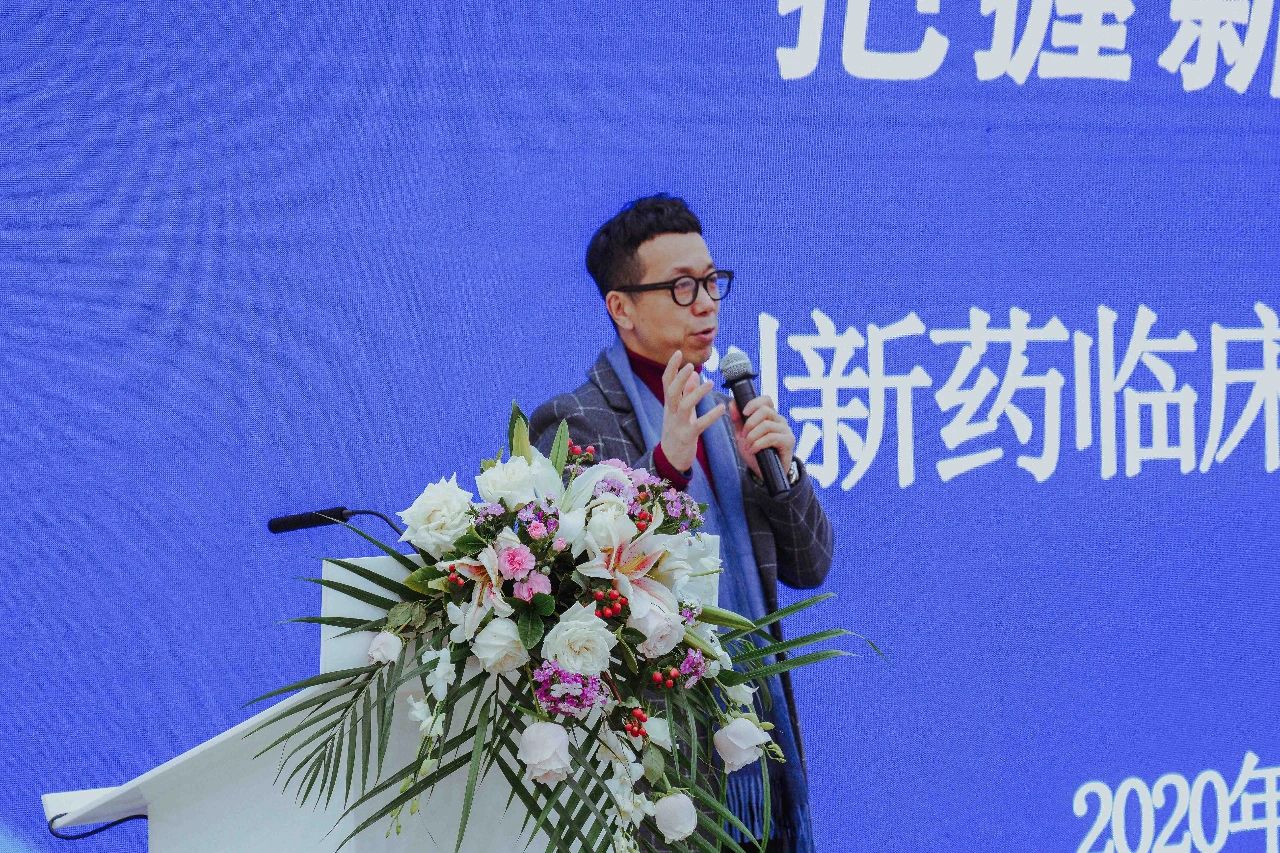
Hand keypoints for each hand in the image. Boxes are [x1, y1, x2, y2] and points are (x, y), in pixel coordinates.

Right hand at [658, 350, 725, 472]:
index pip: (666, 382)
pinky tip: (722, 409)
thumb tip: (693, 375)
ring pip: (684, 405)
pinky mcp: (687, 436)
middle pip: (671, 391)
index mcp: (669, 404)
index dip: (671, 367)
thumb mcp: (680, 410)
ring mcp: (678, 424)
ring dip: (697, 393)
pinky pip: (699, 424)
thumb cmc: (676, 431)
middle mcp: (671, 412)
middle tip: (691, 366)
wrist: (670, 458)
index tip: (678, 353)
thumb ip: (686, 392)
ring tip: (711, 382)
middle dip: (679, 378)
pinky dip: (711, 416)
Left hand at [730, 395, 795, 479]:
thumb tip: (732, 403)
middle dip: (749, 423)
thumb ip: (737, 420)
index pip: (766, 399)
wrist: (765, 473)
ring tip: (748, 446)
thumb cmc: (755, 452)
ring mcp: (786, 430)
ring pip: (766, 425)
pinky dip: (758, 444)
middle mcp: (780, 420)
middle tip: (743, 436)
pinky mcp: (789, 441)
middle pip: (764, 410)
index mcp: (770, 416)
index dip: (754, 403)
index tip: (743, 413)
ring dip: (752, 436)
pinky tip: (753, 450)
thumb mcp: (743, 435)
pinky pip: (771, 437)